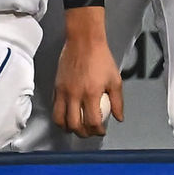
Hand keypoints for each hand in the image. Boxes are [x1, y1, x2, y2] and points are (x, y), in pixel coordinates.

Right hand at [52, 7, 123, 137]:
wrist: (84, 41)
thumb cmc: (101, 57)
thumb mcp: (115, 80)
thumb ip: (118, 101)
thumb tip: (118, 117)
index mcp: (91, 93)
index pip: (92, 122)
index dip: (98, 131)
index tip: (101, 131)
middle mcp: (75, 94)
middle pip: (74, 125)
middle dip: (83, 134)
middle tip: (89, 132)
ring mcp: (63, 91)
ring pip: (60, 119)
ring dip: (68, 128)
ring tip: (75, 127)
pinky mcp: (56, 86)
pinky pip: (55, 107)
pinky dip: (60, 116)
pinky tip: (68, 115)